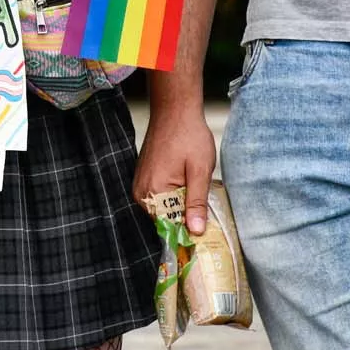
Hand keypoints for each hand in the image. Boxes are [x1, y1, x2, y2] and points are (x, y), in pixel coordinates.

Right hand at [132, 108, 216, 234]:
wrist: (175, 111)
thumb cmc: (189, 136)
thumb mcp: (200, 170)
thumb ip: (197, 202)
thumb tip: (196, 232)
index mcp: (153, 191)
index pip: (168, 228)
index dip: (187, 235)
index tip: (205, 239)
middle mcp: (141, 191)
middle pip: (164, 221)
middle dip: (185, 222)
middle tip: (208, 221)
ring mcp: (141, 185)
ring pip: (163, 210)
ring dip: (180, 209)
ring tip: (199, 202)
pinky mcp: (145, 178)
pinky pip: (160, 198)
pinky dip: (174, 199)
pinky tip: (189, 191)